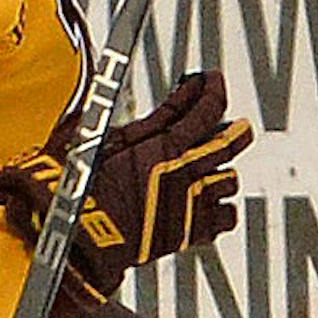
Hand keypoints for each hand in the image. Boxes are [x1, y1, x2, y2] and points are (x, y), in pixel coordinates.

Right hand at [0, 71, 252, 301]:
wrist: (82, 237)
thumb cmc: (83, 188)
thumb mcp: (107, 141)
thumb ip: (142, 122)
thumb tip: (154, 99)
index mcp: (165, 144)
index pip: (206, 107)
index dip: (213, 89)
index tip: (212, 80)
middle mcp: (186, 171)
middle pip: (230, 141)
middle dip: (234, 129)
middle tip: (233, 125)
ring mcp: (193, 202)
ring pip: (231, 180)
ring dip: (222, 173)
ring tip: (212, 172)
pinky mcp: (191, 232)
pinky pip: (227, 218)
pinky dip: (222, 211)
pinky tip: (211, 206)